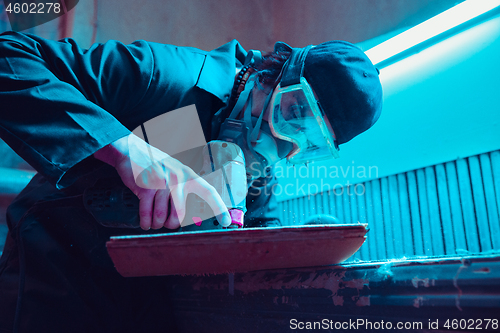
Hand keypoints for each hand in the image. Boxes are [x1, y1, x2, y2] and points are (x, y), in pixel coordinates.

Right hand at [94, 133, 231, 229]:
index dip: (219, 208)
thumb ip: (183, 190)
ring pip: (162, 216)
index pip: (208, 192)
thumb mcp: (174, 172)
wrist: (130, 151)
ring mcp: (163, 182)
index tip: (227, 222)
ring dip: (155, 222)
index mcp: (189, 175)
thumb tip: (191, 216)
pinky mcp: (146, 186)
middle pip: (180, 215)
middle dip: (171, 224)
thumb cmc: (154, 166)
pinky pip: (147, 213)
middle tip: (164, 222)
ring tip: (152, 220)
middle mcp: (178, 178)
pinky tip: (145, 222)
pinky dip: (145, 221)